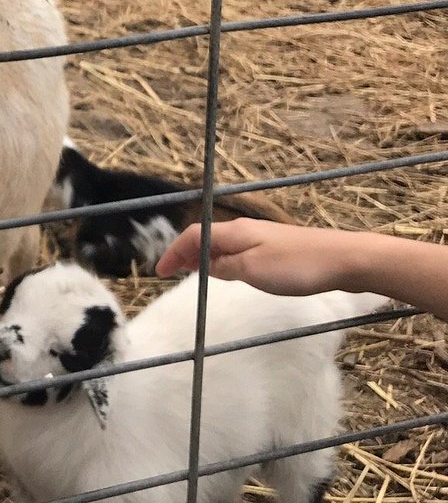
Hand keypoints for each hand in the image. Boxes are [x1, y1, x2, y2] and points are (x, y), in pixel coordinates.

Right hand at [155, 219, 365, 295]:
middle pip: (205, 236)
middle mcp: (244, 230)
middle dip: (185, 252)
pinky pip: (237, 250)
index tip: (159, 271)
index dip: (174, 252)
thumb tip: (206, 265)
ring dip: (203, 256)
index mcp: (235, 232)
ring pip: (221, 243)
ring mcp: (261, 237)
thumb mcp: (253, 271)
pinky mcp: (276, 248)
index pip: (193, 236)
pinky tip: (229, 272)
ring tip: (193, 272)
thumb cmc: (297, 266)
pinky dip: (222, 259)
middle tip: (171, 272)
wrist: (344, 260)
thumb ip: (225, 268)